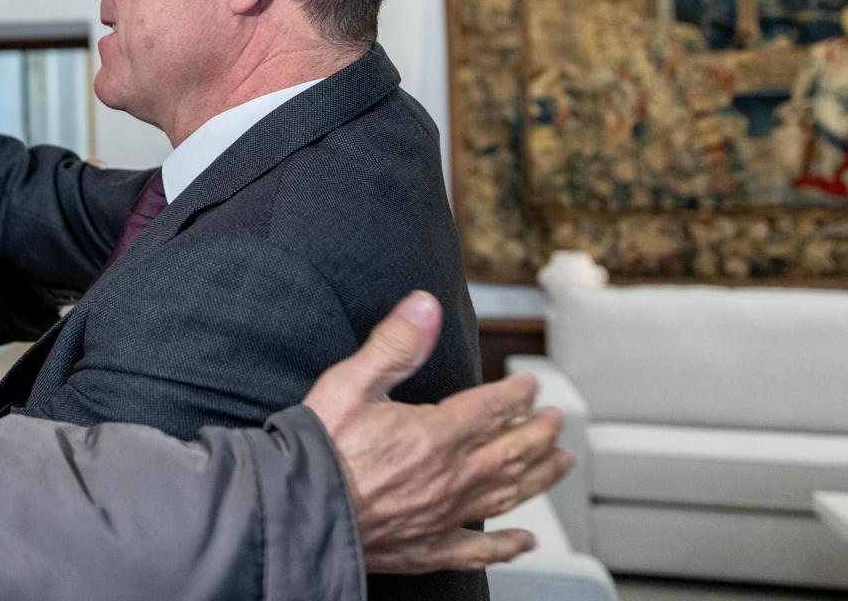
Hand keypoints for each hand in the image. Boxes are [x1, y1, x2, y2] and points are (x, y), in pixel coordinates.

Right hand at [304, 291, 574, 573]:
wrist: (295, 512)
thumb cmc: (316, 449)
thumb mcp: (350, 383)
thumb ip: (394, 345)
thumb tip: (426, 307)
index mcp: (435, 434)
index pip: (493, 409)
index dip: (517, 394)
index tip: (529, 385)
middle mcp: (450, 477)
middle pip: (512, 452)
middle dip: (540, 432)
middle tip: (556, 420)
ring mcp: (443, 516)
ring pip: (508, 495)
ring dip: (540, 477)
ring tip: (561, 463)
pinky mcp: (428, 549)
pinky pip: (479, 550)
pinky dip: (507, 547)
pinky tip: (524, 543)